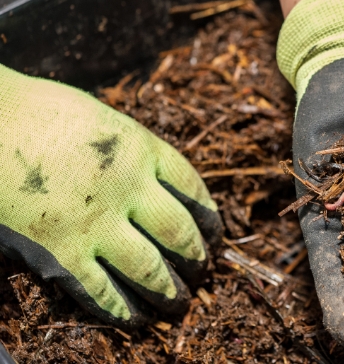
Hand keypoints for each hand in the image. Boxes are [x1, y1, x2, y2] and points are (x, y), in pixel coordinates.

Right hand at [0, 65, 222, 327]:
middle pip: (179, 232)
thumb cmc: (41, 113)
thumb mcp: (104, 121)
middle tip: (202, 271)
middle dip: (196, 257)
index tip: (215, 232)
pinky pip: (99, 290)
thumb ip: (134, 152)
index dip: (209, 216)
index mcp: (142, 150)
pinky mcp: (61, 252)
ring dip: (168, 290)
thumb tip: (157, 181)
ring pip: (148, 268)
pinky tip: (133, 318)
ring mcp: (96, 222)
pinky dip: (120, 308)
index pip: (192, 188)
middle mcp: (128, 188)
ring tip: (178, 301)